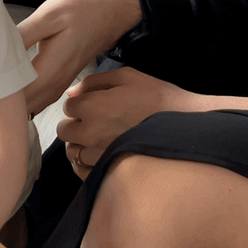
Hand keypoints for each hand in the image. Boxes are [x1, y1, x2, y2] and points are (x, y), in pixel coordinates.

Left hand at [18, 0, 142, 115]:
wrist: (109, 14)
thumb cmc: (81, 10)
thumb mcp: (50, 15)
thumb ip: (24, 34)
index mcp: (52, 66)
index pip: (20, 92)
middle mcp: (57, 81)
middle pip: (24, 104)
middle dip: (0, 104)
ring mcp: (60, 84)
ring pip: (32, 104)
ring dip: (12, 105)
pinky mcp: (60, 81)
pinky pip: (39, 99)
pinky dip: (24, 100)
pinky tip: (9, 98)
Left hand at [58, 68, 194, 177]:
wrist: (184, 126)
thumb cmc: (157, 97)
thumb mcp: (127, 77)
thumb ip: (94, 82)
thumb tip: (72, 92)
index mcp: (91, 106)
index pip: (68, 106)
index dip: (81, 103)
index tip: (94, 104)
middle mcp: (89, 132)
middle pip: (64, 130)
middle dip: (75, 123)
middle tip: (95, 121)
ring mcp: (97, 155)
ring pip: (72, 151)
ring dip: (80, 144)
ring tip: (99, 139)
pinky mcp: (106, 171)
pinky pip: (82, 171)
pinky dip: (86, 164)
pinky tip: (99, 155)